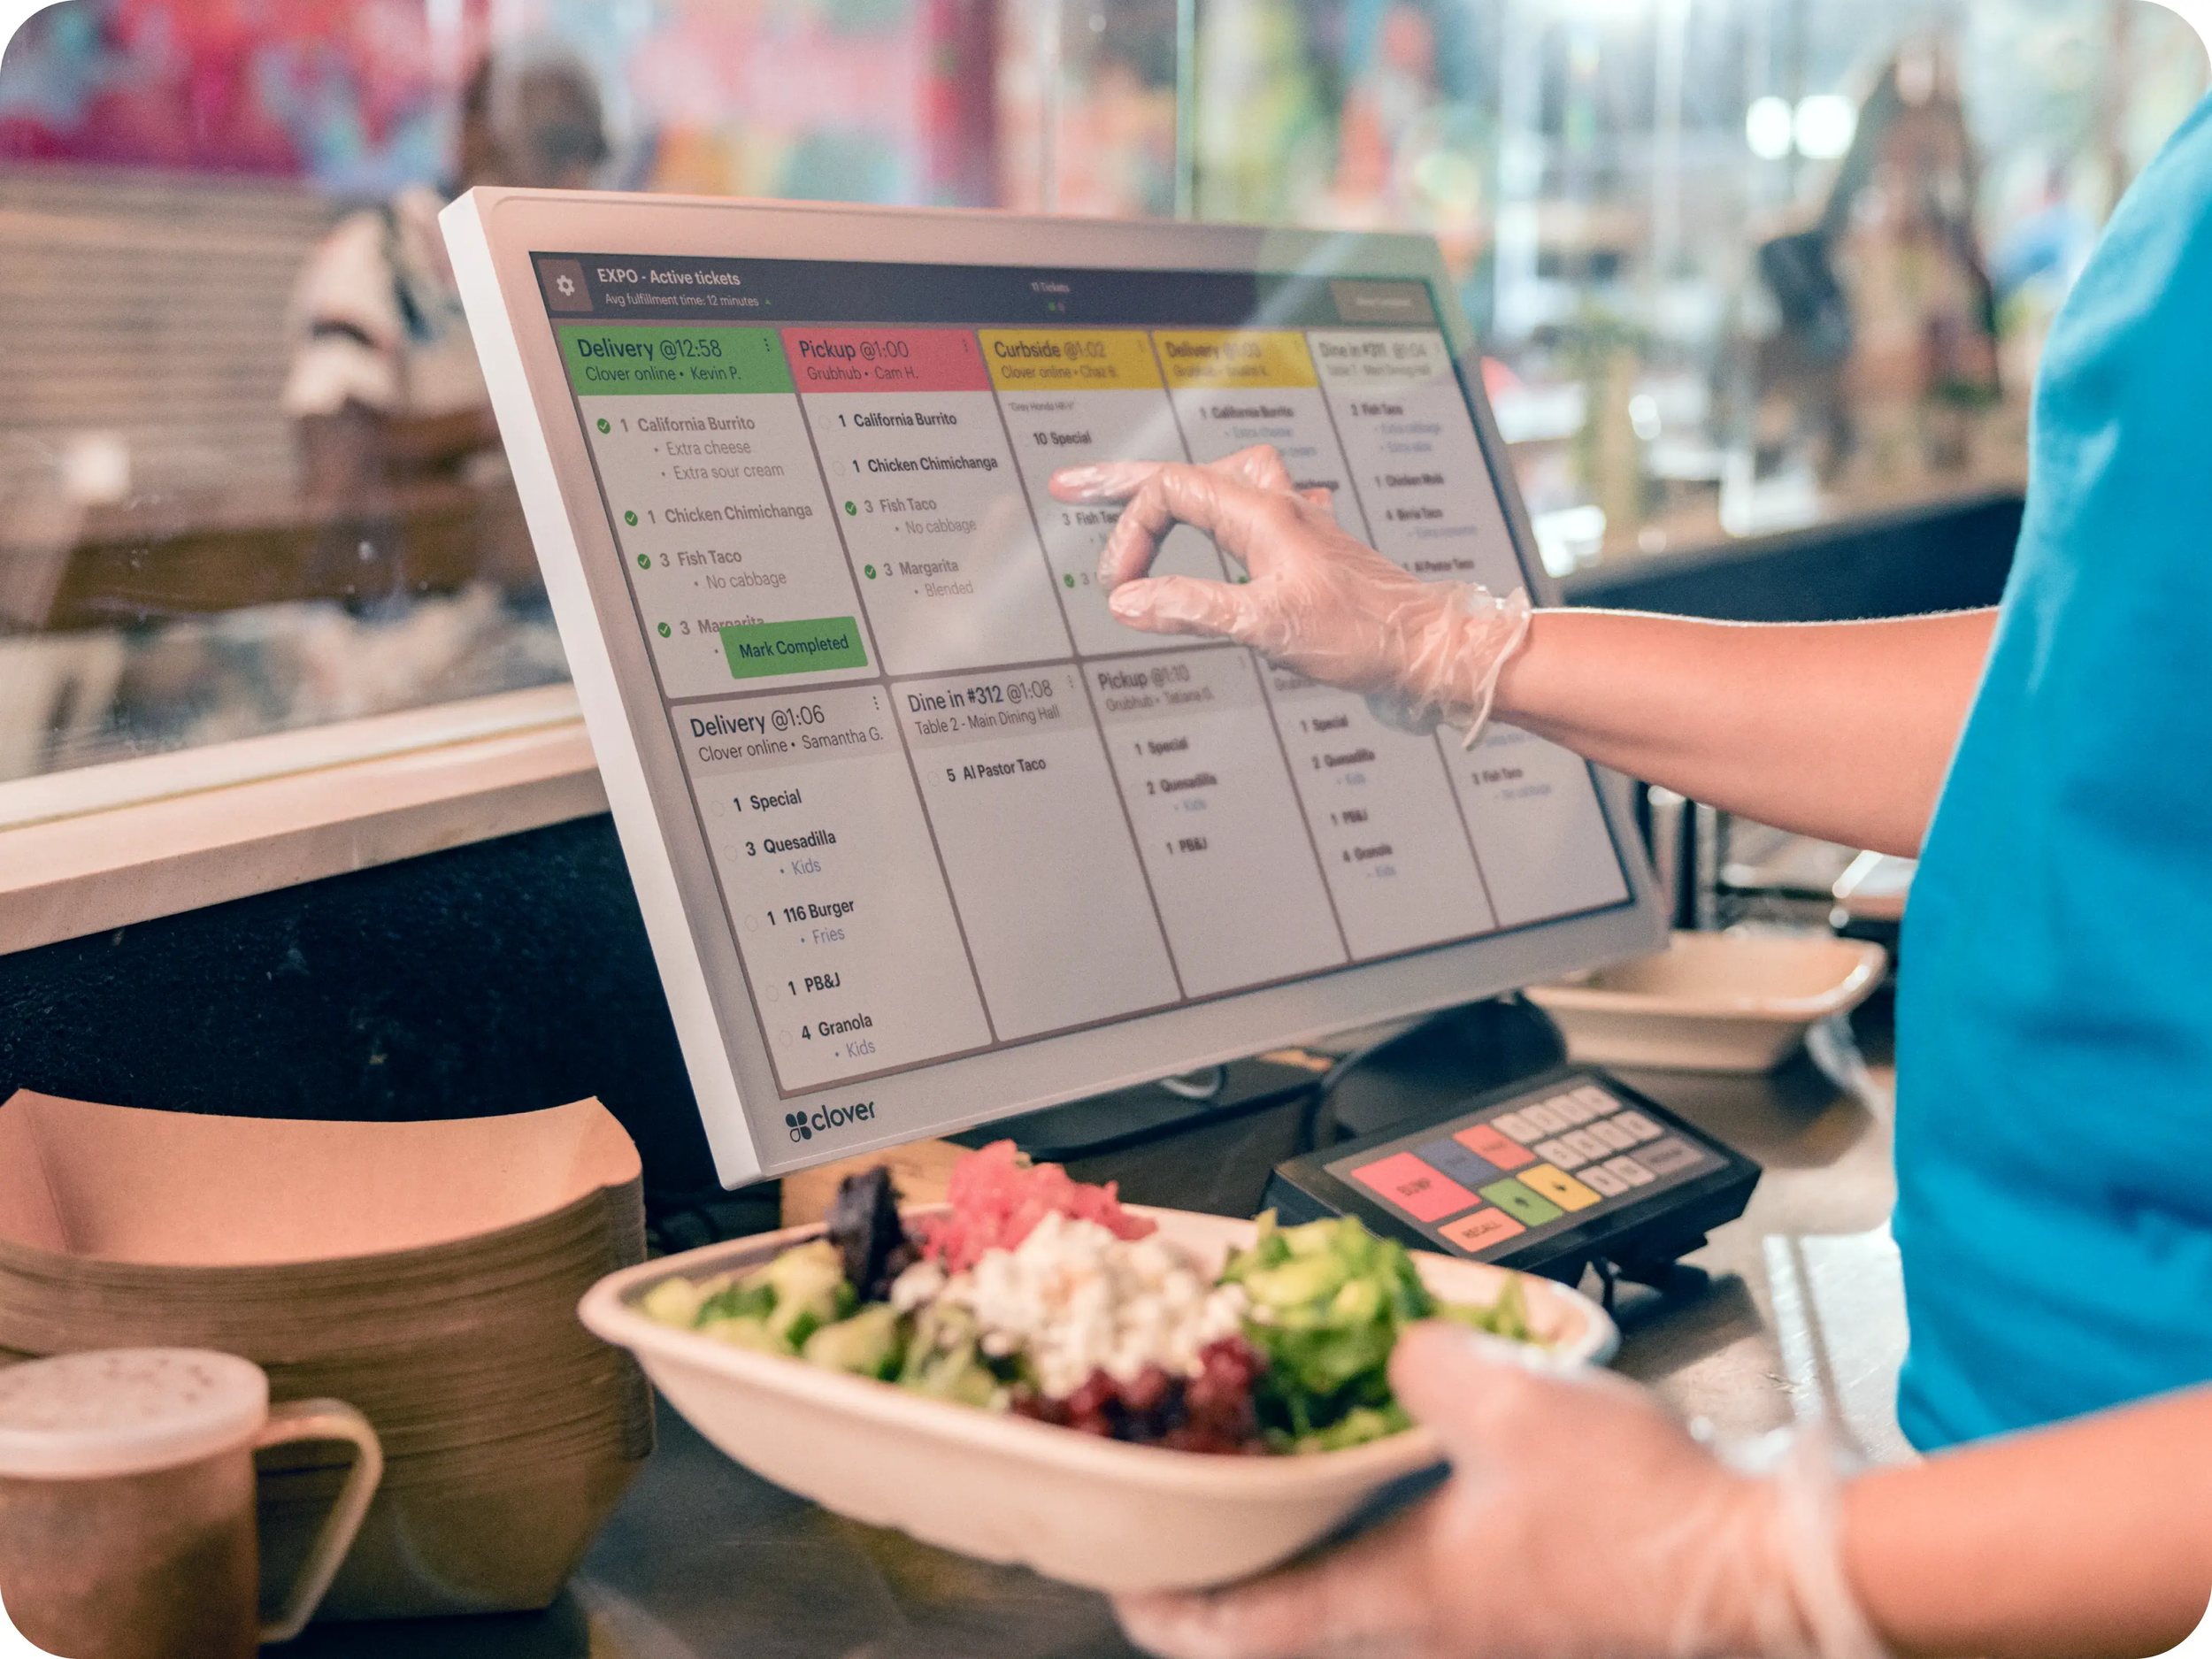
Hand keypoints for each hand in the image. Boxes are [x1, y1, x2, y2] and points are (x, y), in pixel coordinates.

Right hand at [1049, 447, 1528, 738]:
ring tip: (1138, 506)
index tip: (1116, 584)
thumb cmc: (1363, 634)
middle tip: (1073, 485)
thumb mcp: (1266, 624)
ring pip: (1220, 480)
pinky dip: (1211, 512)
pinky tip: (1211, 537)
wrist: (1428, 647)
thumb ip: (1191, 606)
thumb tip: (1127, 600)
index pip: (1170, 492)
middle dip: (1125, 482)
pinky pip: (1245, 507)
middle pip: (1186, 473)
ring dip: (1175, 490)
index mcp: (1263, 514)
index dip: (1128, 529)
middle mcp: (1277, 507)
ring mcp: (1292, 524)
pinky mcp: (1304, 547)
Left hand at [1113, 1323, 1886, 1658]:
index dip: (1169, 1606)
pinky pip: (1423, 1564)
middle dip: (1231, 1564)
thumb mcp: (1511, 1403)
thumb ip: (1425, 1360)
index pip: (1244, 1624)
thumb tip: (1397, 1343)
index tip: (1120, 1583)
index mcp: (1398, 1597)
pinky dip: (1382, 1523)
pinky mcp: (1527, 1595)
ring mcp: (1481, 1618)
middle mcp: (1429, 1624)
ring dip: (1305, 1540)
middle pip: (1291, 1609)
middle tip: (1188, 1511)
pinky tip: (1397, 1469)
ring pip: (1355, 1586)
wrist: (1762, 1571)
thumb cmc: (1643, 1521)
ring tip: (1277, 1478)